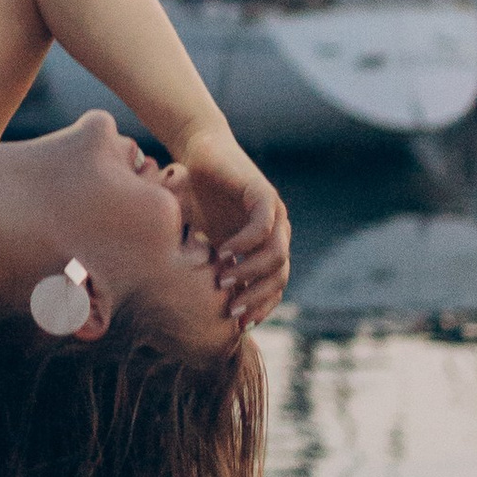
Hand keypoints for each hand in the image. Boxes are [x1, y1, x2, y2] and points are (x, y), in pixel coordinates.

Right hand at [176, 121, 290, 328]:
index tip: (237, 325)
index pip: (274, 287)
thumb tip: (196, 307)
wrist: (198, 151)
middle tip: (231, 311)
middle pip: (280, 277)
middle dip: (256, 298)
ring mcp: (274, 214)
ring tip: (223, 280)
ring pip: (276, 256)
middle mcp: (276, 232)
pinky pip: (262, 227)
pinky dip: (244, 244)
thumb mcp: (202, 238)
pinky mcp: (263, 194)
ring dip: (249, 273)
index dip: (260, 308)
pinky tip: (222, 252)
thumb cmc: (198, 195)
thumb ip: (207, 265)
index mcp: (266, 246)